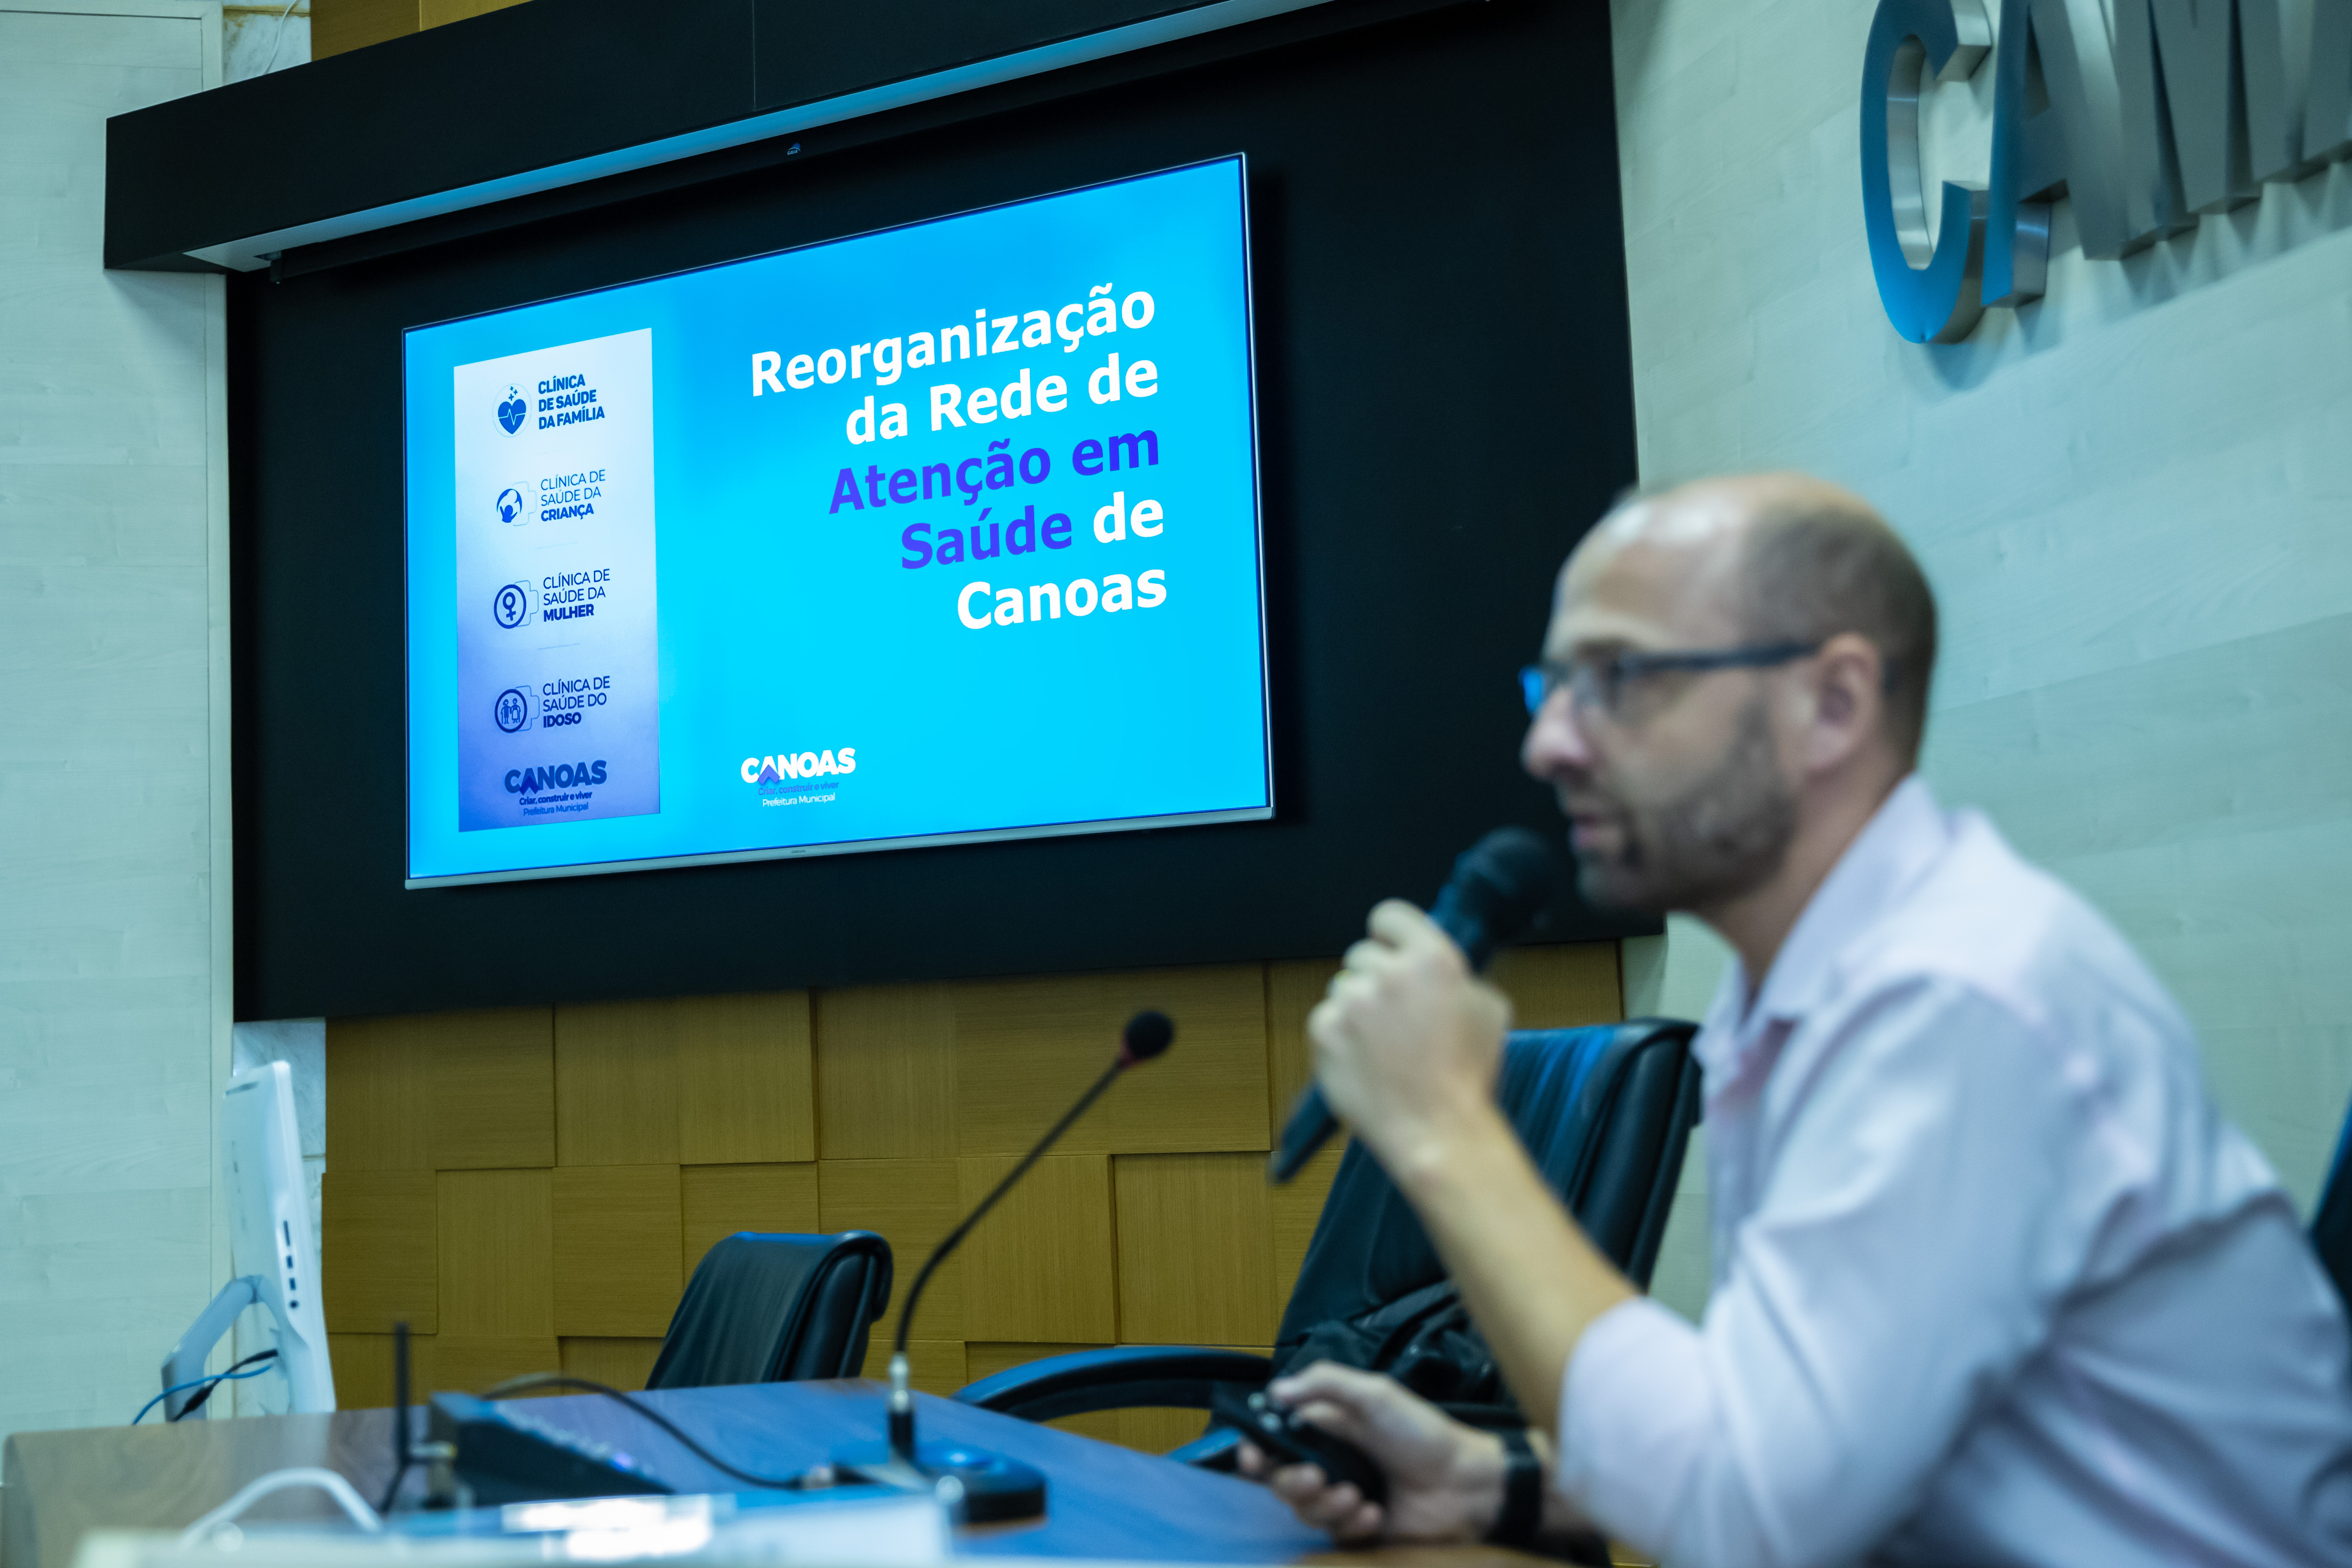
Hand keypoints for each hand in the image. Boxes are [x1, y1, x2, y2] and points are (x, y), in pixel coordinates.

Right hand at [1235, 1361, 1506, 1544]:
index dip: (1256, 1451)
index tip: (1252, 1456)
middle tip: (1317, 1478)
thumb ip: (1324, 1383)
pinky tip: (1376, 1513)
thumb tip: (1276, 1389)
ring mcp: (1344, 1499)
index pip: (1276, 1442)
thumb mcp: (1376, 1394)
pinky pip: (1336, 1536)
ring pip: (1305, 1512)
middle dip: (1292, 1483)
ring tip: (1357, 1498)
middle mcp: (1330, 1464)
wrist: (1464, 1484)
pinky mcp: (1360, 1530)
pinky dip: (1353, 1525)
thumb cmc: (1422, 1433)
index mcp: (1327, 1430)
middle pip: (1282, 1482)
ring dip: (1326, 1506)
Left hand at [1307, 900, 1512, 1171]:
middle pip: (1362, 954)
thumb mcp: (1488, 1010)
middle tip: (1393, 1015)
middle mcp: (1387, 972)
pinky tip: (1363, 1062)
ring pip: (1342, 989)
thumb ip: (1456, 977)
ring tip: (1381, 1046)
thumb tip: (1431, 969)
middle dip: (1376, 978)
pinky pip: (1324, 1020)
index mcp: (1431, 958)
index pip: (1389, 915)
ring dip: (1356, 1009)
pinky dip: (1338, 1037)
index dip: (1390, 934)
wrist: (1438, 1130)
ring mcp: (1351, 1001)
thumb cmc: (1469, 1074)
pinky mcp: (1323, 1031)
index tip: (1393, 953)